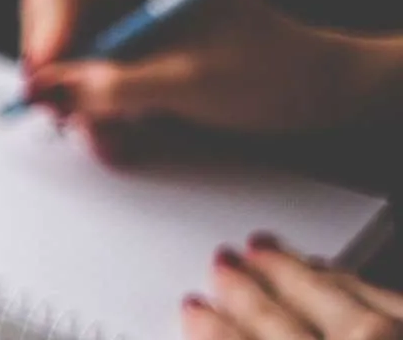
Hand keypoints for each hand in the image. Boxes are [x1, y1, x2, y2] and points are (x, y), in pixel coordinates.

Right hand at [18, 0, 402, 161]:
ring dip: (70, 86)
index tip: (41, 74)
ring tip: (99, 132)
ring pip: (65, 35)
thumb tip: (46, 91)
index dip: (47, 25)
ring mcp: (130, 1)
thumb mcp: (188, 84)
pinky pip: (85, 60)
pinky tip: (113, 131)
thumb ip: (113, 87)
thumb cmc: (268, 74)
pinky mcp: (130, 32)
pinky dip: (90, 97)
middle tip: (49, 103)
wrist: (312, 89)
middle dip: (50, 54)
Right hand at [186, 234, 402, 339]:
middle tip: (222, 260)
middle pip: (273, 314)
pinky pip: (377, 293)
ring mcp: (385, 332)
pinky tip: (333, 269)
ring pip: (325, 291)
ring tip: (264, 246)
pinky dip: (347, 278)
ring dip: (289, 268)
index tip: (194, 308)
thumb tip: (209, 331)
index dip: (209, 326)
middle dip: (241, 286)